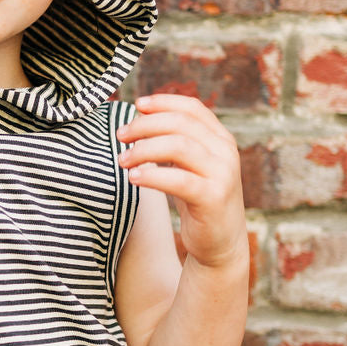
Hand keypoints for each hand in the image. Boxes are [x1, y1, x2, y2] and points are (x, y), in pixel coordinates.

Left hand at [116, 94, 246, 270]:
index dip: (163, 101)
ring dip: (144, 149)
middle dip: (145, 125)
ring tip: (123, 160)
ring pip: (179, 146)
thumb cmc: (198, 200)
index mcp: (220, 139)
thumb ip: (176, 142)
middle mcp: (225, 152)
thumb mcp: (191, 165)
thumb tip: (138, 119)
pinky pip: (178, 179)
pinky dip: (152, 175)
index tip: (136, 104)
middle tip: (120, 135)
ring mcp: (222, 174)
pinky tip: (134, 178)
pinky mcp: (213, 198)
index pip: (192, 108)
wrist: (221, 243)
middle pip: (180, 123)